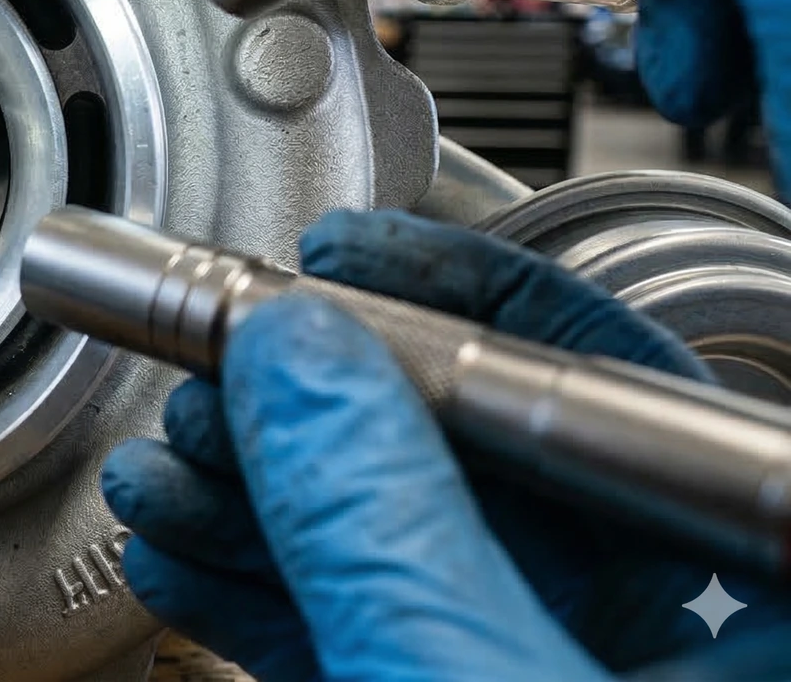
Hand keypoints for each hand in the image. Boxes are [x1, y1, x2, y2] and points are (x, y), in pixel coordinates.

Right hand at [102, 211, 790, 680]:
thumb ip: (383, 529)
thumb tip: (299, 353)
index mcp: (758, 620)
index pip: (630, 391)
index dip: (472, 296)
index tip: (345, 256)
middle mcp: (673, 645)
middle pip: (489, 464)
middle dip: (317, 414)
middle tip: (221, 371)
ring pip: (415, 557)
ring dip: (264, 504)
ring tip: (167, 465)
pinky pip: (373, 642)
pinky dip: (270, 601)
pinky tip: (181, 553)